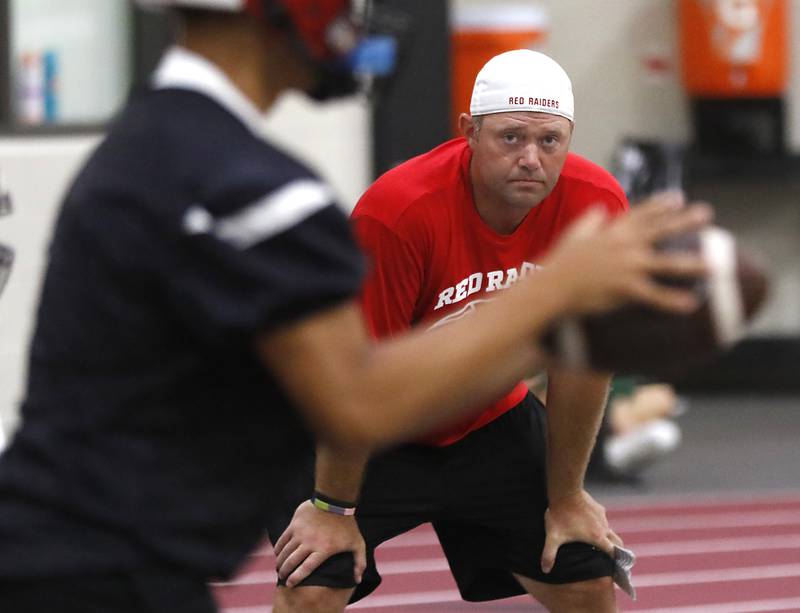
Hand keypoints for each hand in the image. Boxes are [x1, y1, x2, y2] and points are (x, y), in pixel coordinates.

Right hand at [273, 500, 366, 586]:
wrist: (335, 501)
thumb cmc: (347, 524)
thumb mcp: (357, 543)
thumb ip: (359, 562)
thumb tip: (357, 579)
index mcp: (323, 550)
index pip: (306, 568)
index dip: (296, 578)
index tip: (290, 584)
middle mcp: (309, 543)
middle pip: (292, 561)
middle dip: (285, 571)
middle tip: (282, 577)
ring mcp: (300, 533)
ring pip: (285, 551)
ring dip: (280, 561)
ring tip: (279, 568)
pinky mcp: (295, 524)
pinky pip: (283, 539)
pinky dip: (278, 547)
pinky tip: (277, 553)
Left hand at [540, 489, 621, 573]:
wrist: (564, 492)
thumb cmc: (559, 515)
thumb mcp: (553, 536)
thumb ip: (549, 554)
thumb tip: (545, 570)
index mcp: (597, 537)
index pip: (614, 553)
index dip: (617, 562)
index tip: (618, 569)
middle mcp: (603, 527)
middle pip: (617, 542)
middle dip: (618, 551)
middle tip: (615, 558)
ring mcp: (602, 516)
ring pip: (609, 530)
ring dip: (607, 537)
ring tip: (599, 543)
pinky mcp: (598, 508)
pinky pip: (602, 519)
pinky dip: (600, 525)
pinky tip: (590, 526)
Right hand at [545, 191, 713, 315]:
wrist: (551, 287)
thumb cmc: (560, 263)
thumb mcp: (574, 234)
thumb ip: (589, 221)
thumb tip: (598, 211)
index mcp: (612, 231)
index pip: (641, 213)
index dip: (660, 205)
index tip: (678, 198)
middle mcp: (624, 245)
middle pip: (661, 230)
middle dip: (685, 222)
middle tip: (707, 215)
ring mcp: (626, 266)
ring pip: (666, 263)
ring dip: (691, 264)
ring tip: (714, 266)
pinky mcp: (625, 288)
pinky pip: (654, 295)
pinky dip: (673, 300)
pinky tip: (691, 304)